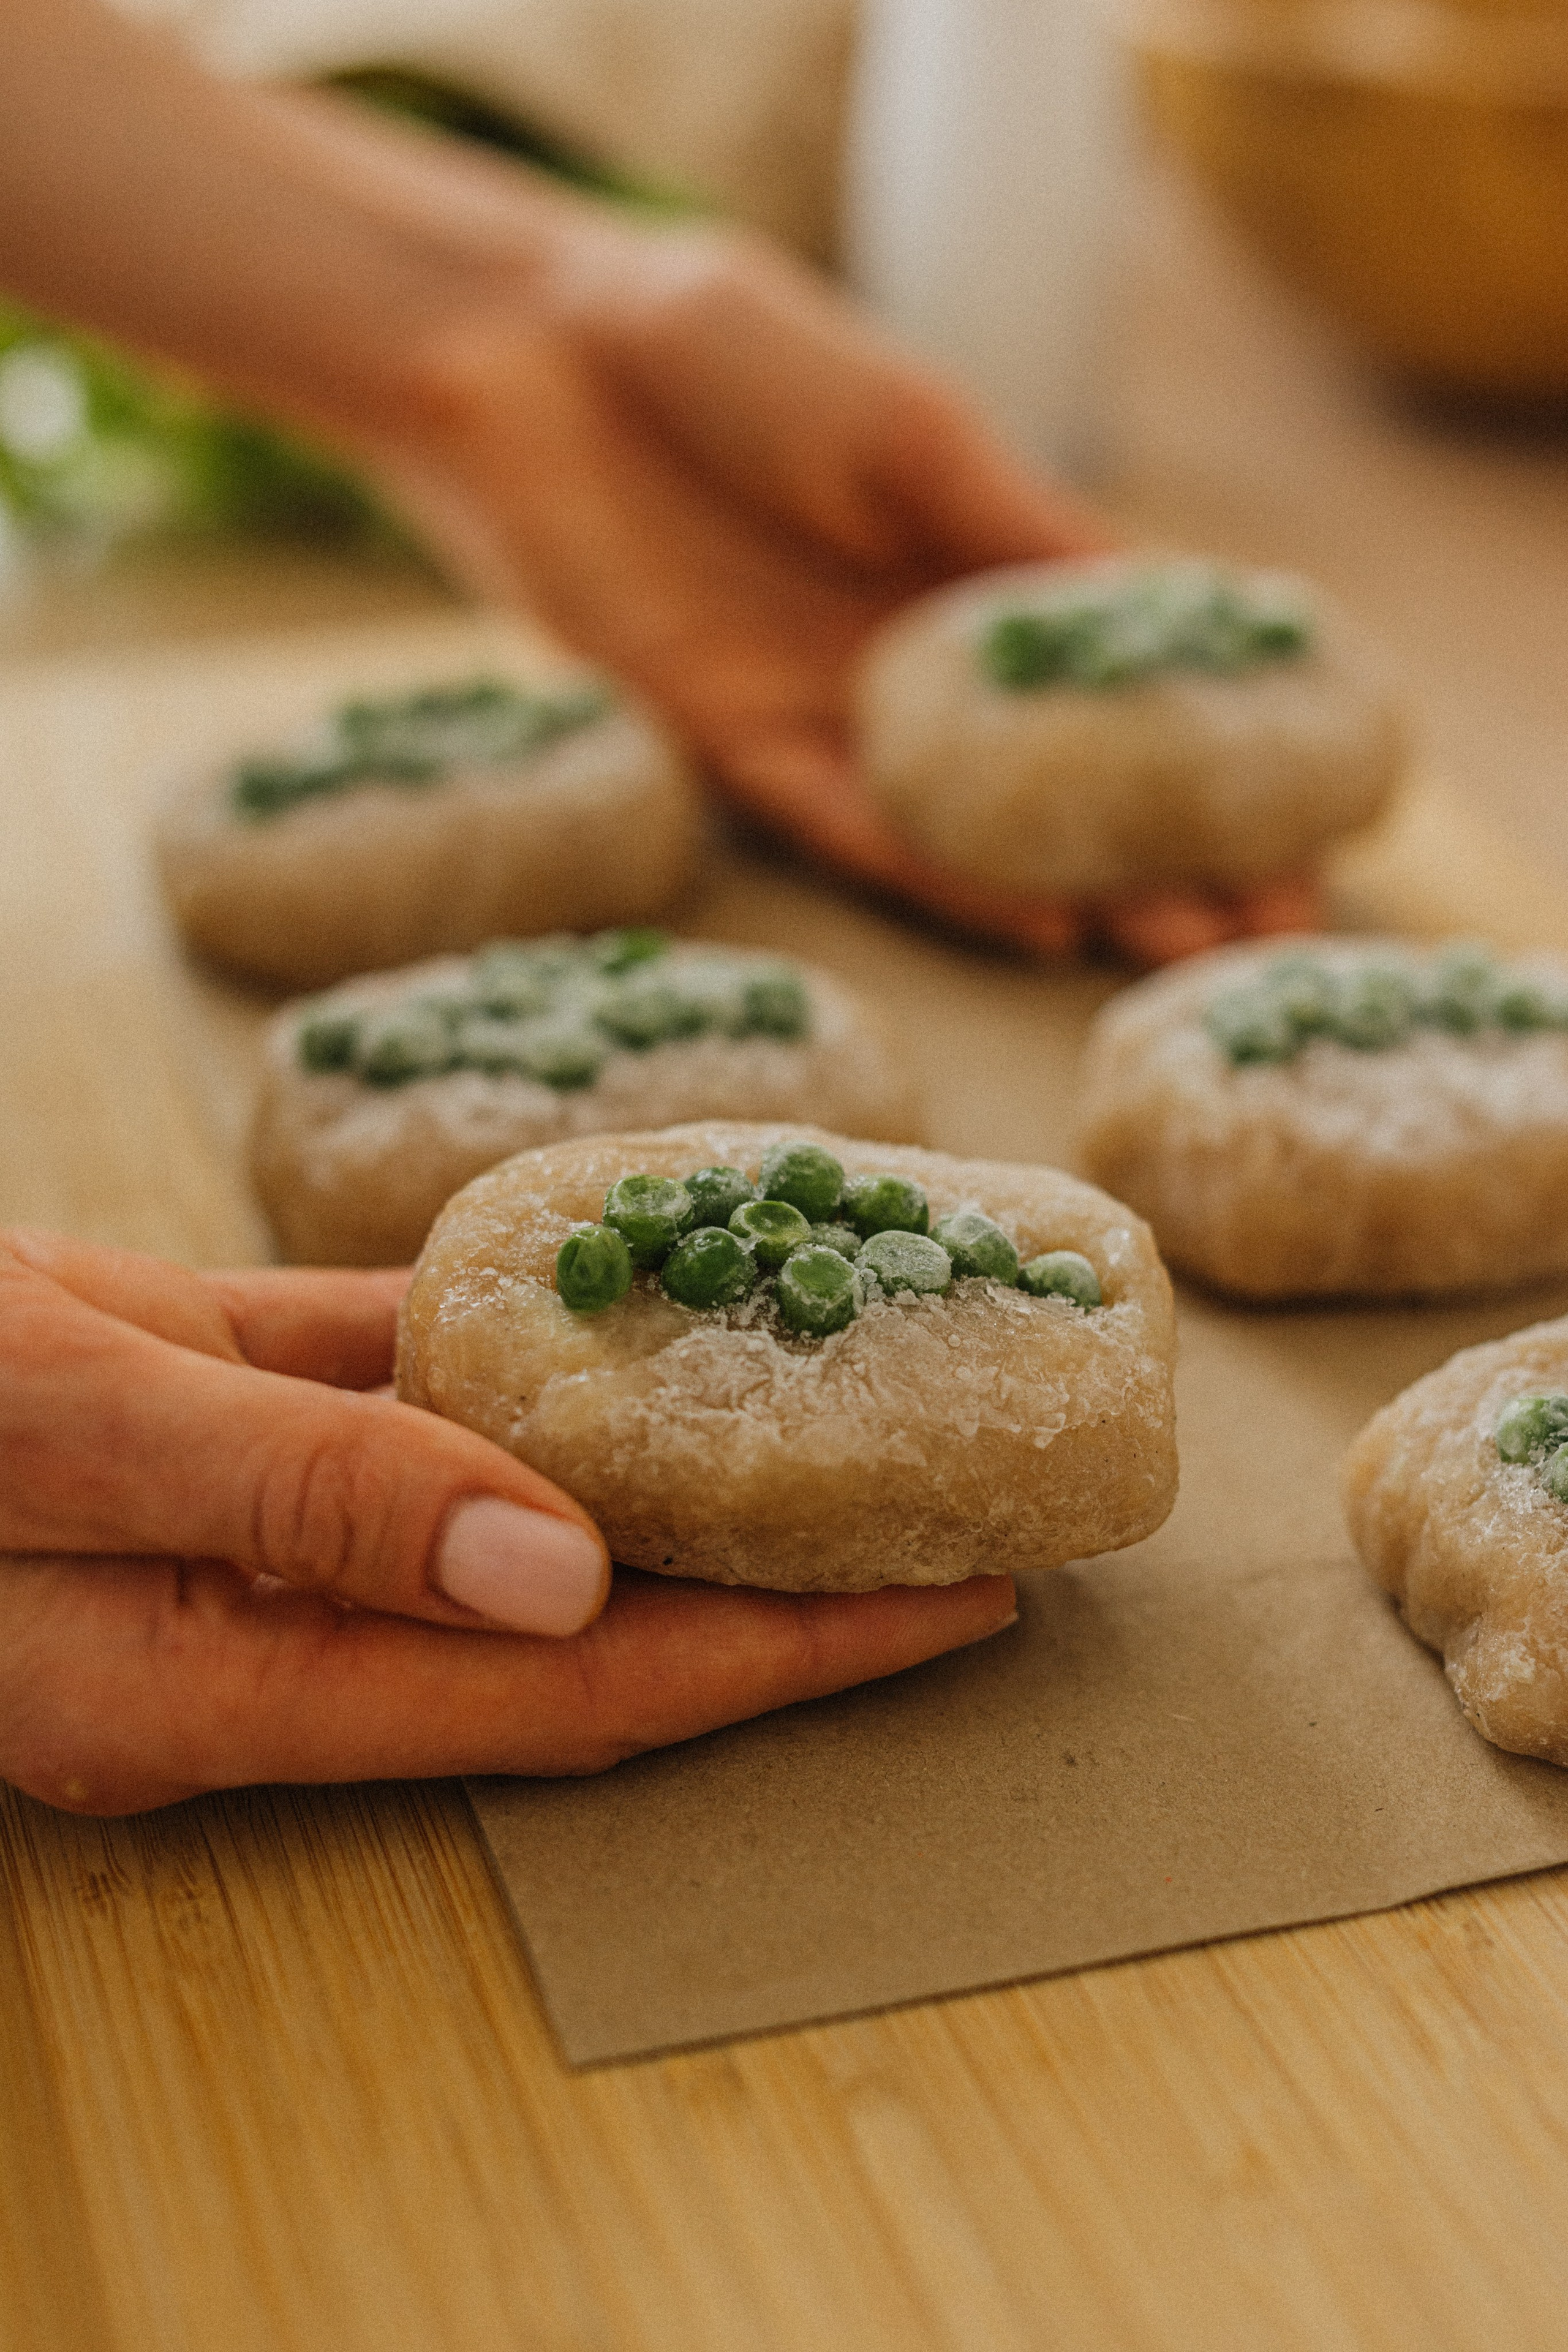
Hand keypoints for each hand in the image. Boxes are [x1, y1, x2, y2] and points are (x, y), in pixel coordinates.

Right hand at [0, 1231, 1015, 1814]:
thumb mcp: (56, 1426)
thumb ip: (303, 1495)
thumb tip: (558, 1565)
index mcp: (215, 1682)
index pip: (564, 1695)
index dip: (772, 1659)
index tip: (947, 1609)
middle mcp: (257, 1617)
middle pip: (569, 1621)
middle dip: (771, 1586)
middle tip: (957, 1524)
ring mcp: (245, 1511)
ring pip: (509, 1496)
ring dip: (671, 1466)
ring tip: (845, 1420)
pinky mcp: (218, 1397)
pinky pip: (412, 1384)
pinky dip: (531, 1349)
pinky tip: (640, 1303)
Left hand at [385, 206, 1325, 962]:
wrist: (539, 360)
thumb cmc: (732, 353)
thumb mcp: (910, 427)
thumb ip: (1018, 530)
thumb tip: (1163, 610)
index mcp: (970, 565)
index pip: (1117, 683)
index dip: (1212, 753)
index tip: (1305, 821)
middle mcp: (909, 659)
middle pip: (1057, 780)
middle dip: (1164, 853)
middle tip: (1267, 935)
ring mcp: (830, 711)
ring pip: (970, 831)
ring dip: (1075, 895)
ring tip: (1175, 950)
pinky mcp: (737, 747)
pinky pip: (853, 831)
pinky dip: (940, 880)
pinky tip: (1033, 925)